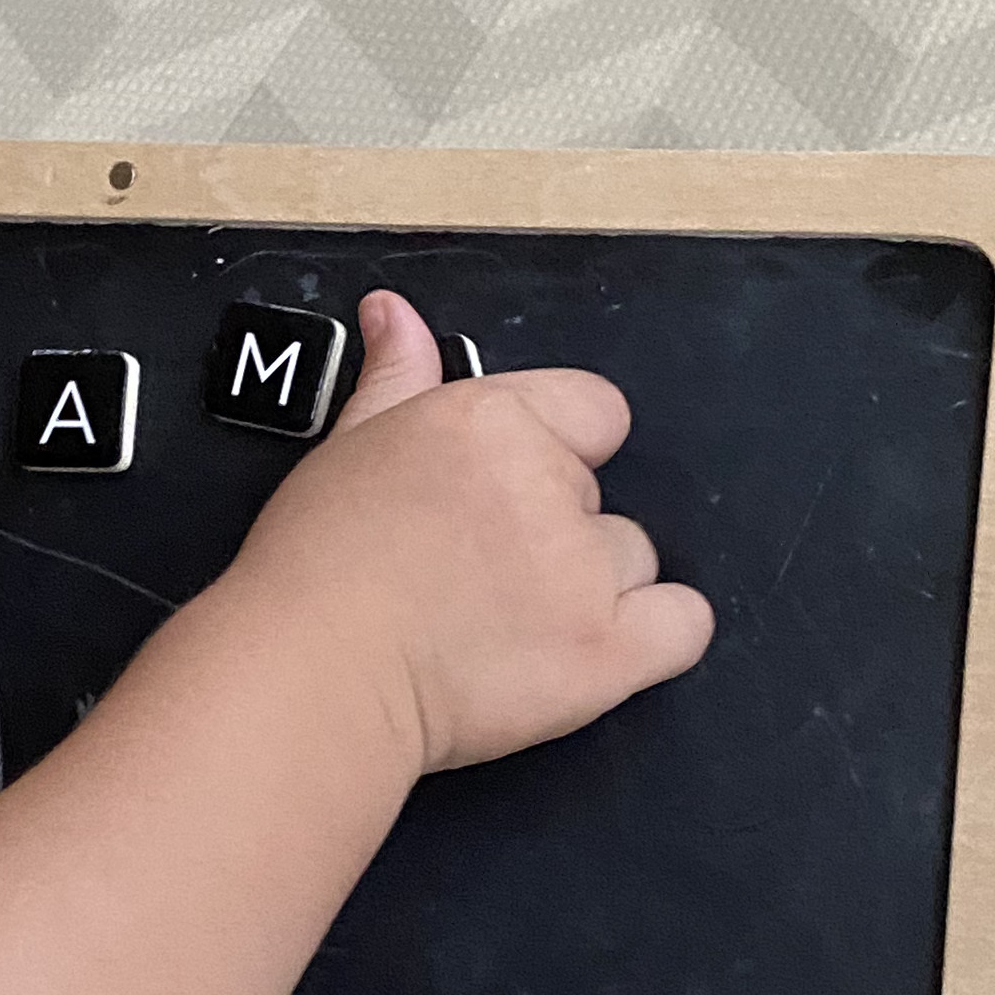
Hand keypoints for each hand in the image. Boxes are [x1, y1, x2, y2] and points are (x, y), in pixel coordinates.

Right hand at [226, 290, 713, 775]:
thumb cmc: (316, 576)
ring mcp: (580, 570)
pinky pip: (683, 625)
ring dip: (592, 590)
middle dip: (555, 533)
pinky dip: (655, 638)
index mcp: (488, 422)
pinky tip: (595, 648)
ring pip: (634, 560)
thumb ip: (397, 377)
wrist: (312, 678)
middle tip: (481, 573)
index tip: (521, 491)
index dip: (560, 451)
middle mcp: (542, 486)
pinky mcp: (604, 649)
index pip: (592, 410)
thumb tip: (397, 316)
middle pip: (598, 497)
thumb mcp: (348, 448)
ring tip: (511, 624)